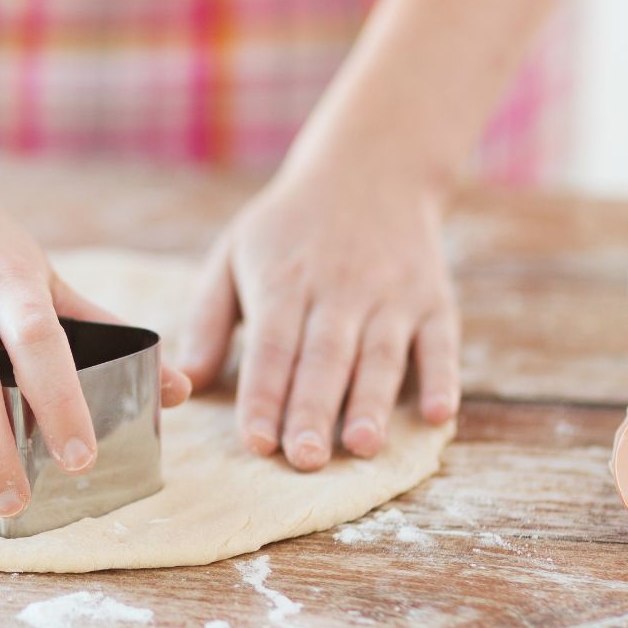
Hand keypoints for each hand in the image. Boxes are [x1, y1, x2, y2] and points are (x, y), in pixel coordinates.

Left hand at [180, 164, 458, 470]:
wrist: (373, 167)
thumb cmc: (289, 227)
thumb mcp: (235, 254)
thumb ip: (208, 318)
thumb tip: (185, 378)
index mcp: (284, 283)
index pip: (272, 348)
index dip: (264, 396)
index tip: (256, 442)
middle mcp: (339, 290)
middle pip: (325, 359)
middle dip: (314, 412)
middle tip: (305, 460)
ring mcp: (391, 296)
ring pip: (380, 356)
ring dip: (372, 403)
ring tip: (363, 447)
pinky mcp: (434, 300)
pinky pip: (440, 343)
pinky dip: (442, 379)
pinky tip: (437, 415)